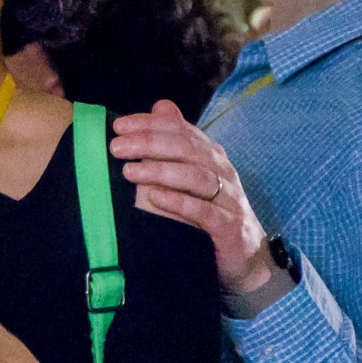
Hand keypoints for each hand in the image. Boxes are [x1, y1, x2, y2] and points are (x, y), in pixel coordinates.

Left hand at [110, 100, 275, 299]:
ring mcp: (229, 198)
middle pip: (186, 149)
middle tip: (116, 147)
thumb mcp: (193, 174)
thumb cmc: (211, 211)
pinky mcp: (230, 226)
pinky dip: (180, 203)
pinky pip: (205, 212)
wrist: (246, 257)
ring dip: (160, 171)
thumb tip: (160, 105)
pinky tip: (156, 198)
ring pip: (196, 177)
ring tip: (129, 172)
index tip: (119, 126)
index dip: (150, 125)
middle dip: (149, 143)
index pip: (180, 130)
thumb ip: (176, 142)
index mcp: (210, 155)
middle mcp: (222, 171)